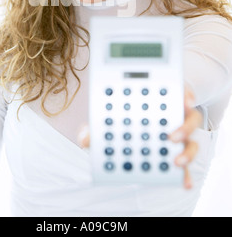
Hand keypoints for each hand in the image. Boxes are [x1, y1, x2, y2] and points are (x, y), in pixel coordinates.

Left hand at [78, 87, 201, 189]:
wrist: (139, 123)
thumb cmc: (127, 115)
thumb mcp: (114, 116)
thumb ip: (99, 125)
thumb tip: (85, 137)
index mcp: (163, 101)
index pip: (179, 93)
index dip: (186, 95)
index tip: (186, 101)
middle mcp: (176, 117)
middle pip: (191, 119)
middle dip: (184, 128)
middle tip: (171, 136)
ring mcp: (179, 137)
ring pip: (192, 143)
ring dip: (187, 152)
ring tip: (176, 162)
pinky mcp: (179, 155)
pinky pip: (186, 166)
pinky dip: (185, 176)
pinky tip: (183, 183)